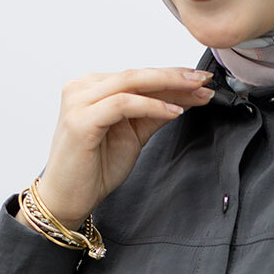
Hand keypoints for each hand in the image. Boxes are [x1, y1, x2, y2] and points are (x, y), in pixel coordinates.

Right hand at [24, 66, 216, 228]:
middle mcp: (82, 88)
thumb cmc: (94, 169)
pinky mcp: (81, 119)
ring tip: (197, 93)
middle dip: (175, 76)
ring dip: (169, 87)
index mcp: (93, 88)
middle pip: (137, 75)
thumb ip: (153, 114)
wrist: (68, 199)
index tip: (202, 81)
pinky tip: (174, 111)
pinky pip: (123, 104)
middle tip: (205, 79)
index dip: (173, 78)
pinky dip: (152, 106)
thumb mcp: (133, 136)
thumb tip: (183, 98)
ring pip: (131, 83)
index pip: (139, 77)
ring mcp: (79, 101)